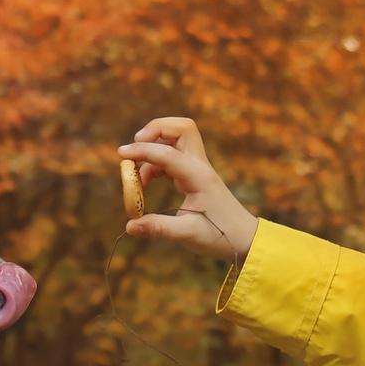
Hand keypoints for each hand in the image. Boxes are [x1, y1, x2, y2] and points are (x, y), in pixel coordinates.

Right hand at [114, 117, 259, 257]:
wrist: (243, 238)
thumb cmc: (220, 236)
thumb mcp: (187, 234)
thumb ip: (158, 228)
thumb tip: (130, 226)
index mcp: (198, 177)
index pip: (168, 153)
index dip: (143, 151)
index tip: (121, 154)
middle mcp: (199, 166)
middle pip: (181, 127)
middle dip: (155, 129)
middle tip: (136, 145)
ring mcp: (197, 168)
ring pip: (176, 139)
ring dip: (153, 147)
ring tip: (138, 178)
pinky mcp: (193, 175)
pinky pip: (172, 156)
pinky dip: (156, 162)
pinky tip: (146, 182)